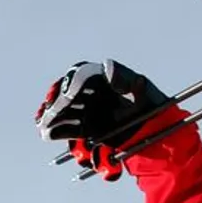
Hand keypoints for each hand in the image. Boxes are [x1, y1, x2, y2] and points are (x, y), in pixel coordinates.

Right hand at [34, 59, 170, 180]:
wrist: (158, 132)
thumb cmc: (152, 104)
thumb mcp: (141, 87)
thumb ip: (125, 78)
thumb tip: (108, 69)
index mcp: (101, 79)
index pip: (78, 78)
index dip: (67, 85)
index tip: (61, 95)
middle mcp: (91, 95)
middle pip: (66, 97)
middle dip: (54, 104)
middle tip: (47, 114)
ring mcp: (88, 112)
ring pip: (63, 114)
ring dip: (51, 118)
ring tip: (43, 125)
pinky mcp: (88, 130)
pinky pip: (69, 130)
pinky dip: (56, 131)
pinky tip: (47, 133)